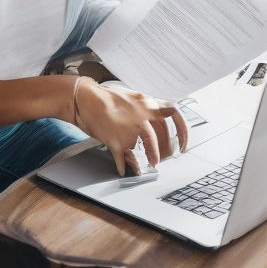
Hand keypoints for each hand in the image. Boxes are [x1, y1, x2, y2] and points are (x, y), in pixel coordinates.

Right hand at [74, 79, 188, 176]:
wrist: (83, 98)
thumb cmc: (105, 98)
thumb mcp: (130, 99)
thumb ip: (145, 112)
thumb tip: (153, 130)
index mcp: (146, 102)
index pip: (175, 112)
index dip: (183, 130)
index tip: (183, 143)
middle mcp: (142, 113)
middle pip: (164, 134)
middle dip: (167, 148)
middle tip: (165, 156)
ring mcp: (130, 127)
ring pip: (150, 144)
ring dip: (154, 156)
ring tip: (152, 163)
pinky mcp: (117, 139)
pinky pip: (124, 158)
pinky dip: (124, 166)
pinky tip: (123, 169)